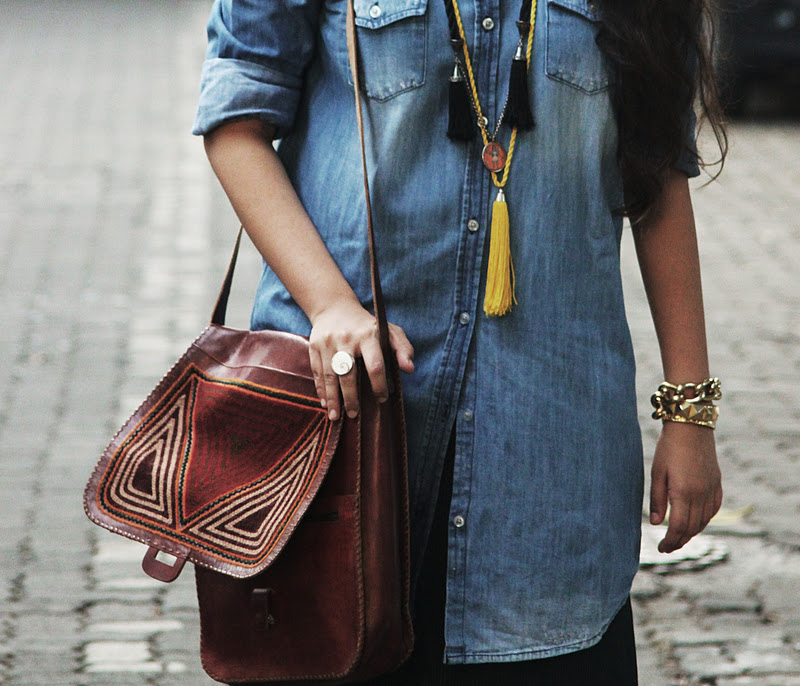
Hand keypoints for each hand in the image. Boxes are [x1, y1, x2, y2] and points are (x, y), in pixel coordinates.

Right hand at [308, 299, 413, 420]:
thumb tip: (409, 369)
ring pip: (330, 375)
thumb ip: (404, 348)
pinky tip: (325, 403)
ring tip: (335, 417)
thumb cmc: (368, 325)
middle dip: (351, 397)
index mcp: (368, 335)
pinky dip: (321, 389)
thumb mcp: (390, 331)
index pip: (375, 365)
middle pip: (348, 374)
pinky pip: (317, 372)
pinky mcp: (314, 346)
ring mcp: (328, 342)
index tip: (382, 399)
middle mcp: (346, 339)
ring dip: (332, 398)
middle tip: (354, 415)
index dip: (379, 385)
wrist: (334, 308)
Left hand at [649, 420, 721, 553]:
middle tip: (667, 547)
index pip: (678, 527)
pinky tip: (696, 522)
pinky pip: (714, 509)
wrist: (691, 427)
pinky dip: (704, 520)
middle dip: (679, 541)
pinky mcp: (717, 483)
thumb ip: (657, 499)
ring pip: (704, 521)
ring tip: (678, 538)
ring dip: (692, 533)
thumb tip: (656, 523)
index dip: (670, 541)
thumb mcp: (657, 472)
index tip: (661, 548)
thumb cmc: (669, 448)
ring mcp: (711, 489)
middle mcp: (701, 494)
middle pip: (692, 528)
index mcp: (683, 492)